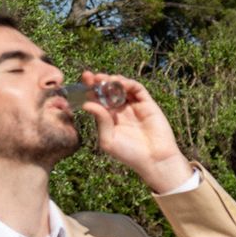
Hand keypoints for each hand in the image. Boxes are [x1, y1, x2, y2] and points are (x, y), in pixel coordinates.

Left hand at [79, 73, 193, 192]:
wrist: (154, 160)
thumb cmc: (130, 154)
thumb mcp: (108, 140)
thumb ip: (100, 121)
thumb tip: (87, 104)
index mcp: (109, 119)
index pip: (97, 100)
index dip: (89, 91)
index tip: (82, 84)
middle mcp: (121, 111)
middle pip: (108, 91)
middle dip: (98, 82)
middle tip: (89, 76)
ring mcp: (134, 106)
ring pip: (122, 87)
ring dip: (112, 80)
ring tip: (104, 78)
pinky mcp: (148, 104)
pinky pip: (138, 89)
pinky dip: (128, 83)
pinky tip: (119, 82)